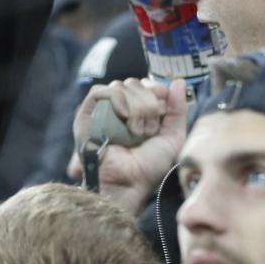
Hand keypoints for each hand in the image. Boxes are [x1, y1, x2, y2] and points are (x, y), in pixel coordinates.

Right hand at [68, 79, 186, 216]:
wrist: (129, 182)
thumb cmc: (150, 167)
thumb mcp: (173, 136)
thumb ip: (178, 109)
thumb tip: (179, 81)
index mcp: (137, 111)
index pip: (145, 84)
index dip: (157, 91)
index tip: (163, 111)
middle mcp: (118, 109)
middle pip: (134, 83)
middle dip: (148, 103)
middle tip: (149, 129)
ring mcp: (101, 111)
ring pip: (120, 86)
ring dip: (136, 107)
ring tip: (137, 131)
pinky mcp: (86, 115)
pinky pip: (100, 92)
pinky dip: (117, 99)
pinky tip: (125, 117)